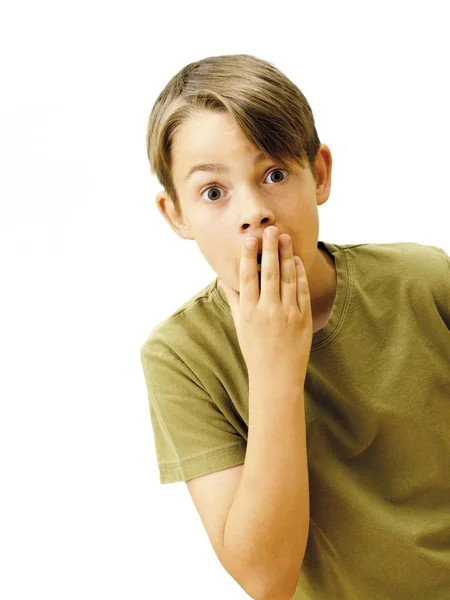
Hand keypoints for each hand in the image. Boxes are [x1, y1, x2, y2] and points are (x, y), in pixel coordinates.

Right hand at [218, 226, 312, 386]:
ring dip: (286, 256)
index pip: (247, 277)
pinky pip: (302, 291)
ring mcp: (287, 314)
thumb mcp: (240, 326)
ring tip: (285, 238)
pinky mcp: (303, 319)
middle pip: (268, 273)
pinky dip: (299, 274)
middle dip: (269, 249)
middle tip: (270, 230)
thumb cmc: (254, 350)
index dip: (248, 256)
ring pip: (287, 278)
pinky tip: (296, 260)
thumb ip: (234, 300)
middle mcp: (267, 311)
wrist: (276, 377)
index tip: (250, 239)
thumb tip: (224, 279)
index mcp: (248, 312)